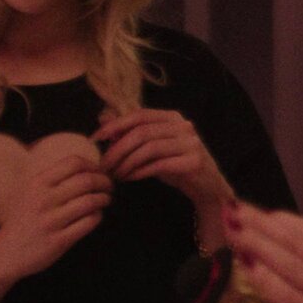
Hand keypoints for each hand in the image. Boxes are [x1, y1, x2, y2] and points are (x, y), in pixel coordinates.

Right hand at [0, 153, 111, 279]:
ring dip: (104, 199)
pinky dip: (98, 216)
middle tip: (109, 186)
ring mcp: (52, 221)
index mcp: (37, 184)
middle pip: (86, 181)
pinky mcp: (59, 240)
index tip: (99, 172)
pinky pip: (89, 223)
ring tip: (106, 200)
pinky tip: (96, 216)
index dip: (93, 165)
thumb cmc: (23, 220)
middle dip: (104, 182)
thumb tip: (87, 168)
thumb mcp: (30, 193)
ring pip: (90, 201)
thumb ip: (53, 180)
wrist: (6, 253)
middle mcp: (44, 200)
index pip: (73, 163)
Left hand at [95, 108, 231, 236]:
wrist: (207, 187)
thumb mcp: (153, 147)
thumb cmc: (176, 165)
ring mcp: (190, 143)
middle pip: (142, 132)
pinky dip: (140, 171)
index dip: (115, 125)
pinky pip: (159, 165)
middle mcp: (183, 126)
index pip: (139, 115)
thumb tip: (103, 118)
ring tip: (116, 174)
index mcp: (172, 117)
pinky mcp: (193, 162)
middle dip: (118, 149)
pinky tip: (130, 178)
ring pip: (149, 148)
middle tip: (104, 165)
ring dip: (127, 162)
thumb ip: (132, 132)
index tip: (96, 138)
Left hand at [225, 203, 302, 302]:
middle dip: (264, 225)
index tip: (268, 214)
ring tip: (233, 228)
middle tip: (236, 209)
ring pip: (290, 263)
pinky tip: (249, 266)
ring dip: (259, 243)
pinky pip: (292, 298)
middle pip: (298, 242)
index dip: (291, 223)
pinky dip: (269, 280)